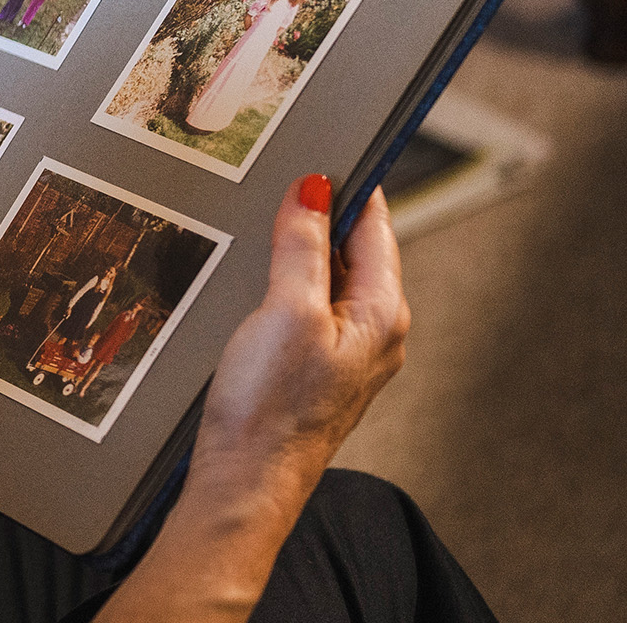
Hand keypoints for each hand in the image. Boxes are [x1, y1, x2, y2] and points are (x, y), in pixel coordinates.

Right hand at [199, 174, 408, 482]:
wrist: (244, 482)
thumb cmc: (271, 408)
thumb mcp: (285, 310)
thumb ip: (301, 245)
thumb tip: (314, 189)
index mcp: (382, 312)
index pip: (375, 226)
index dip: (350, 184)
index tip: (326, 144)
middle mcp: (375, 332)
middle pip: (353, 250)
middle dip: (320, 214)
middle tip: (279, 178)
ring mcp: (347, 353)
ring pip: (327, 279)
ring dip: (298, 250)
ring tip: (260, 226)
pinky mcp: (316, 369)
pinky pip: (309, 307)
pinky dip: (286, 283)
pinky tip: (253, 281)